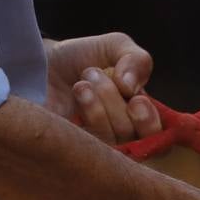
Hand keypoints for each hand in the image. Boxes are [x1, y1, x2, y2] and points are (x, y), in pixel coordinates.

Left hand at [44, 33, 161, 143]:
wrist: (39, 61)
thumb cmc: (80, 57)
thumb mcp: (115, 47)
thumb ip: (137, 60)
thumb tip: (132, 88)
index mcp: (138, 120)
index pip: (160, 141)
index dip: (150, 122)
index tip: (136, 99)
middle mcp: (121, 140)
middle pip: (136, 137)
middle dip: (117, 101)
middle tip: (95, 74)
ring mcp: (96, 150)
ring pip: (116, 140)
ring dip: (102, 104)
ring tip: (82, 83)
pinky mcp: (72, 152)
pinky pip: (93, 146)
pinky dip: (90, 113)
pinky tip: (78, 93)